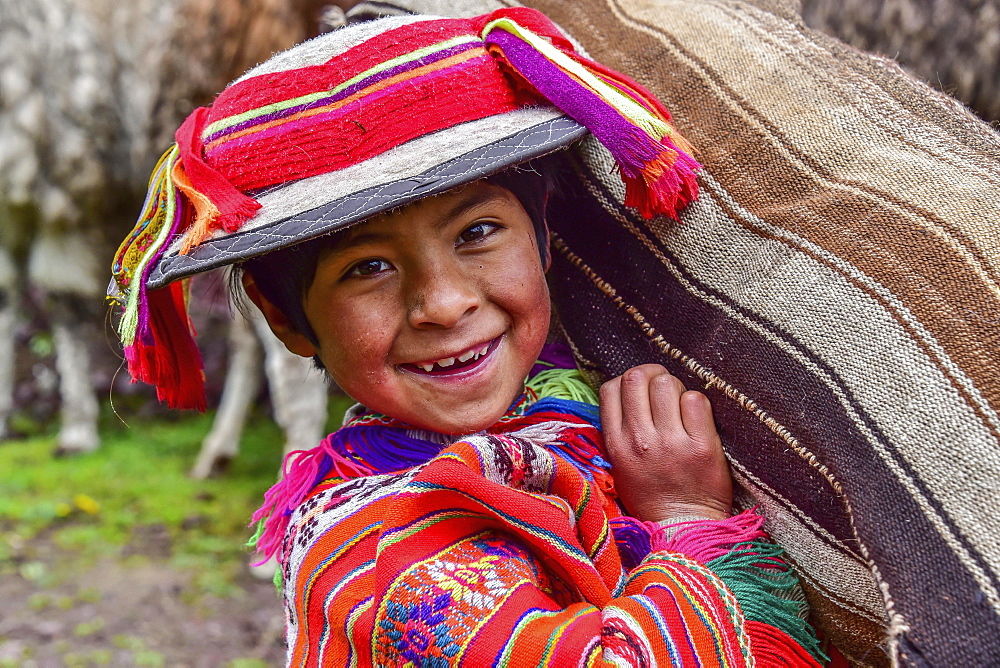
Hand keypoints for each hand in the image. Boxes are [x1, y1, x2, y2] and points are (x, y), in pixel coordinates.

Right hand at [600, 364, 731, 523]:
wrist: (684, 531)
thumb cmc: (654, 497)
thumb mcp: (622, 466)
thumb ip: (621, 431)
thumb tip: (631, 393)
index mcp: (616, 444)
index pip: (610, 388)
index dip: (627, 381)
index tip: (642, 390)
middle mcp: (639, 440)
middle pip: (637, 377)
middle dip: (653, 376)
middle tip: (665, 391)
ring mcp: (670, 442)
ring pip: (667, 384)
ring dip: (677, 388)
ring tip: (682, 407)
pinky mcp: (702, 447)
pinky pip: (696, 400)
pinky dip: (698, 403)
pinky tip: (698, 421)